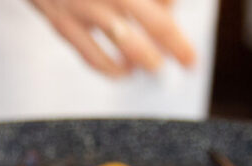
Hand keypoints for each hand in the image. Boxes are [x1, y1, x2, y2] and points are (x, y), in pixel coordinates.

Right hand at [28, 0, 197, 77]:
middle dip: (176, 44)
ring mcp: (82, 7)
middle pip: (154, 21)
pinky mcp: (62, 23)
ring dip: (146, 59)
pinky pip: (91, 55)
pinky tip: (124, 73)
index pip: (163, 1)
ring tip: (155, 69)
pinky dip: (111, 70)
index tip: (177, 23)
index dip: (172, 11)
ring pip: (124, 40)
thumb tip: (166, 10)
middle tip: (190, 62)